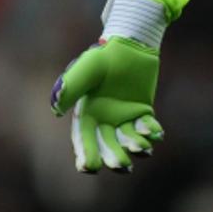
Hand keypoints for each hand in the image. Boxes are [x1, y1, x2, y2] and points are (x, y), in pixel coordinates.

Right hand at [50, 36, 164, 173]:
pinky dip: (151, 131)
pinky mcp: (142, 111)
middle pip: (107, 146)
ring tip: (143, 148)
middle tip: (123, 166)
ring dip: (136, 146)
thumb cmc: (104, 56)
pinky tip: (156, 132)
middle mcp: (104, 120)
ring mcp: (124, 117)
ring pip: (128, 140)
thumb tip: (56, 109)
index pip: (84, 139)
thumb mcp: (87, 68)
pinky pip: (146, 127)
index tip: (90, 167)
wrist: (130, 45)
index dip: (86, 154)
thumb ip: (72, 86)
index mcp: (86, 114)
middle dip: (114, 157)